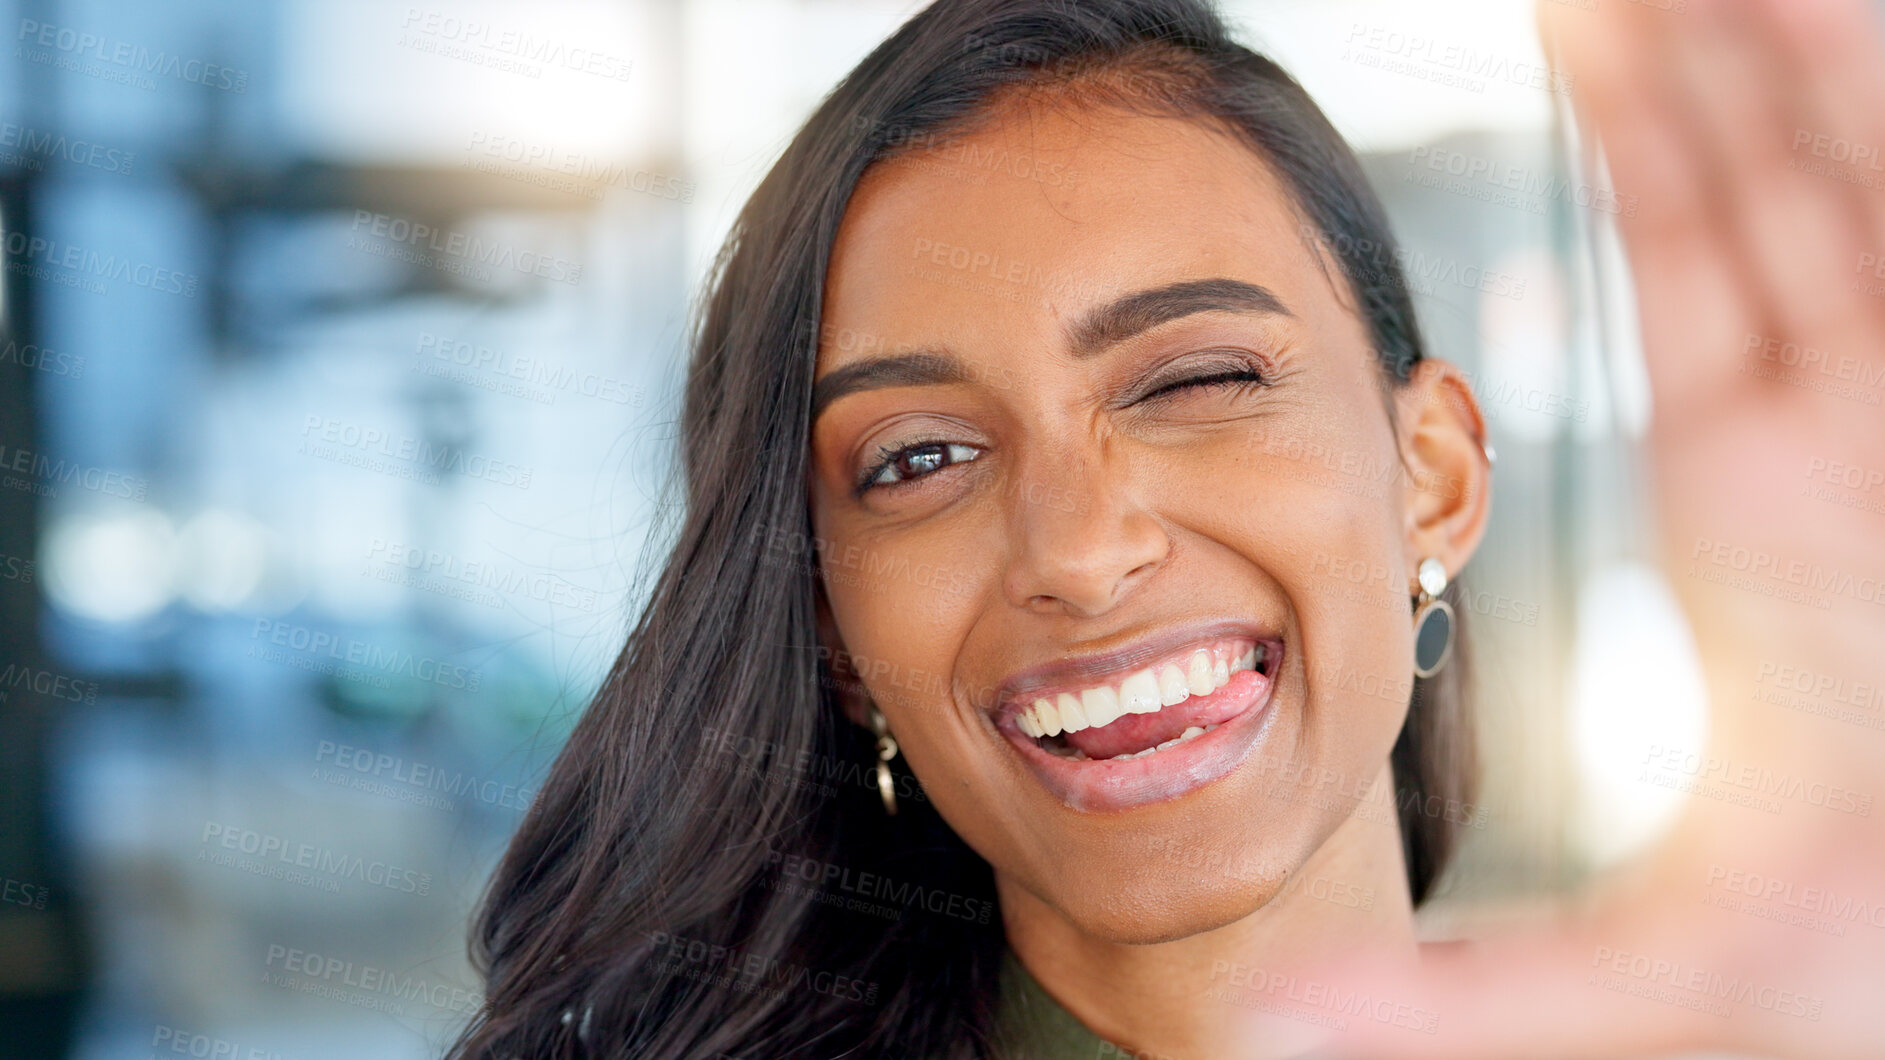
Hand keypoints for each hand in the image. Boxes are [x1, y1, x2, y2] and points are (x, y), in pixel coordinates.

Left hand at [1290, 0, 1884, 1055]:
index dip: (1643, 134)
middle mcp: (1861, 431)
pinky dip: (1867, 98)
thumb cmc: (1875, 978)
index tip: (1575, 15)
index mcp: (1771, 503)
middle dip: (1700, 48)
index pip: (1696, 269)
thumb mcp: (1650, 979)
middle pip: (1770, 180)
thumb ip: (1447, 1005)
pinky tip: (1807, 0)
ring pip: (1849, 171)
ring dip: (1775, 43)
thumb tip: (1245, 1041)